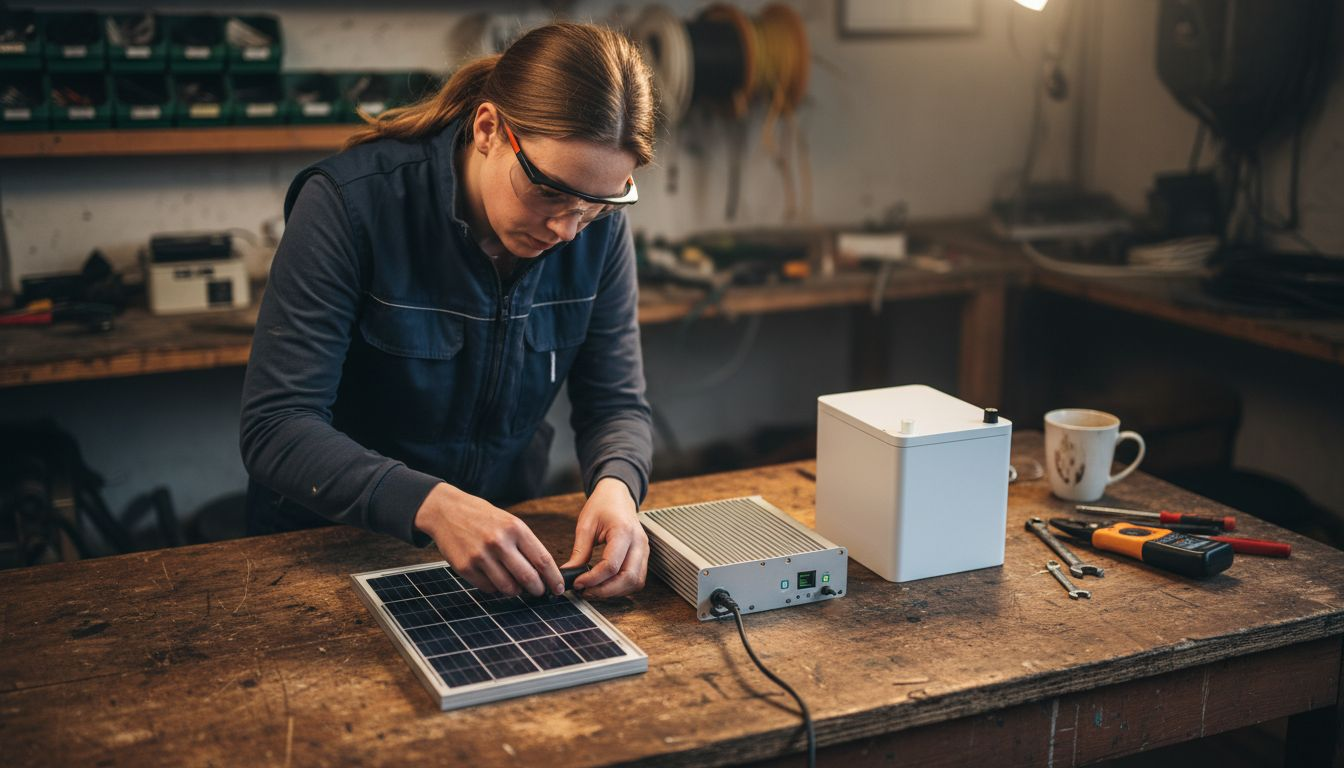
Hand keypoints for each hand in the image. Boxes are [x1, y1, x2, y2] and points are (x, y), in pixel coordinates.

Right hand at [414, 483, 562, 596]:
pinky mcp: (465, 568)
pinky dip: (496, 589)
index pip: (542, 560)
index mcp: (515, 528)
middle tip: (539, 591)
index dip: (553, 578)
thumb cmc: (482, 518)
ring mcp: (481, 556)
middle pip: (528, 578)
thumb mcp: (509, 522)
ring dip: (516, 591)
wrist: (447, 511)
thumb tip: (543, 574)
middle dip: (537, 590)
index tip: (558, 588)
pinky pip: (489, 589)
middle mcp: (499, 542)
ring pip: (508, 588)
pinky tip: (495, 578)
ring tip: (515, 585)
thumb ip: (525, 546)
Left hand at [563, 477, 647, 598]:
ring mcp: (644, 550)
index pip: (611, 565)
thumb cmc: (603, 505)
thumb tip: (569, 572)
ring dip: (615, 591)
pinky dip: (622, 586)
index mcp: (623, 531)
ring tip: (594, 590)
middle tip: (586, 592)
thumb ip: (579, 551)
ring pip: (635, 582)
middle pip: (628, 578)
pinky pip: (637, 579)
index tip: (578, 583)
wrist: (617, 495)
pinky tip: (606, 585)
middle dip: (606, 591)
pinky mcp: (643, 556)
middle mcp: (638, 542)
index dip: (593, 579)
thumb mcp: (586, 525)